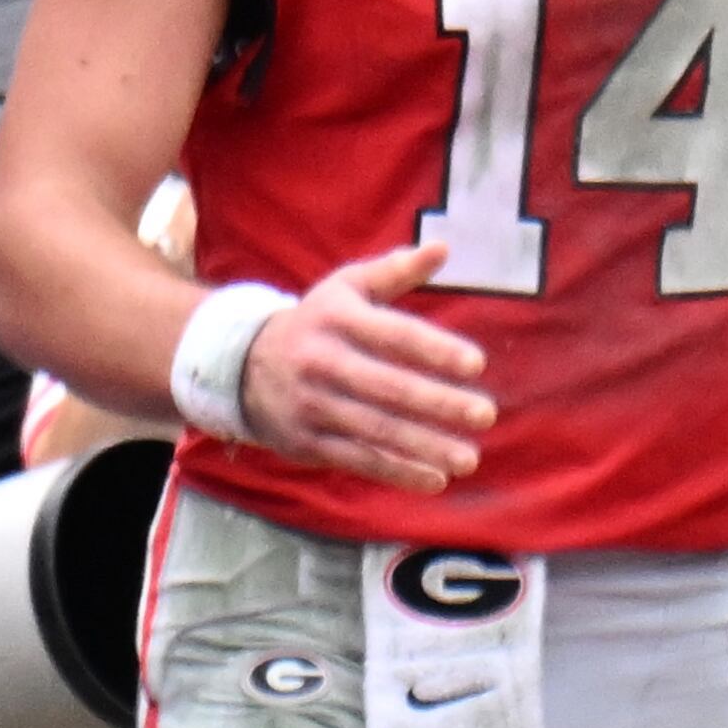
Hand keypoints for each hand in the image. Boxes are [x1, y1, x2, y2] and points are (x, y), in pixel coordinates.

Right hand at [238, 241, 495, 494]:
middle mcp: (323, 362)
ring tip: (469, 456)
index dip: (435, 349)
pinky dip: (398, 472)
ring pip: (377, 429)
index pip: (394, 335)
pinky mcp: (309, 441)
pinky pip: (359, 459)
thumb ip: (395, 271)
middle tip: (486, 413)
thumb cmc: (317, 322)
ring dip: (425, 446)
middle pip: (389, 387)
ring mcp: (314, 406)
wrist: (242, 366)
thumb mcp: (346, 287)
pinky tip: (436, 479)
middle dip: (439, 403)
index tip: (476, 364)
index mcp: (338, 319)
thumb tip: (443, 248)